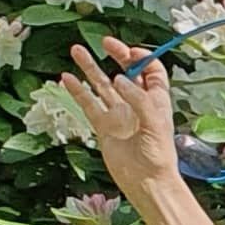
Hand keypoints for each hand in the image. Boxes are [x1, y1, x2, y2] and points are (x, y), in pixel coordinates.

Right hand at [56, 35, 184, 199]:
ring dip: (90, 67)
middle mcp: (136, 103)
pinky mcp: (103, 126)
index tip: (129, 52)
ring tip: (76, 50)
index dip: (142, 58)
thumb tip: (118, 79)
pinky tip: (66, 78)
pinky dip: (77, 91)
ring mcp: (118, 114)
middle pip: (126, 72)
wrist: (146, 182)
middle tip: (105, 42)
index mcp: (156, 100)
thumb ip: (138, 99)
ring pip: (102, 84)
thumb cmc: (159, 155)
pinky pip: (88, 104)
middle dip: (117, 55)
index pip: (151, 70)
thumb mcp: (155, 122)